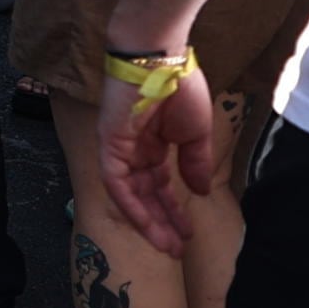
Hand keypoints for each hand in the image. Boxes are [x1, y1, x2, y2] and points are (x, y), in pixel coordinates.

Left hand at [100, 61, 218, 261]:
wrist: (161, 57)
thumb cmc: (179, 86)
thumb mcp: (195, 133)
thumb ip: (194, 163)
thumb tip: (199, 191)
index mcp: (154, 143)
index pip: (160, 184)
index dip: (173, 209)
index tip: (188, 232)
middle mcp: (134, 149)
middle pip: (146, 194)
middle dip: (162, 222)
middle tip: (177, 249)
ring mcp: (120, 147)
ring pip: (131, 194)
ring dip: (149, 221)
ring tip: (168, 245)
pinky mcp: (109, 144)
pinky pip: (117, 182)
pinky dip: (131, 203)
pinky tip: (149, 223)